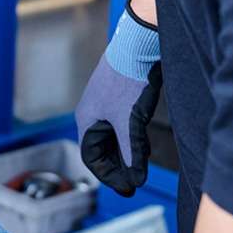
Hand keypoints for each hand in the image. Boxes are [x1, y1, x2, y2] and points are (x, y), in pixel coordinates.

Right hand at [76, 8, 163, 195]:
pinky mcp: (119, 96)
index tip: (127, 189)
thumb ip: (132, 153)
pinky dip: (131, 139)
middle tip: (133, 183)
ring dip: (125, 153)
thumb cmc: (129, 79)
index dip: (109, 176)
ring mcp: (106, 103)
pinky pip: (121, 125)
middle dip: (117, 167)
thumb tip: (135, 178)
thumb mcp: (131, 122)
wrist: (140, 42)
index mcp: (87, 119)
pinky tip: (145, 145)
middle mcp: (93, 112)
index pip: (92, 158)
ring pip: (112, 137)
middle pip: (101, 149)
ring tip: (139, 167)